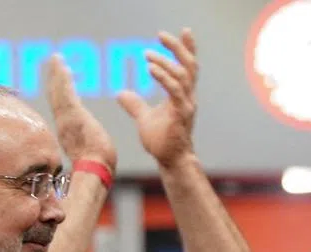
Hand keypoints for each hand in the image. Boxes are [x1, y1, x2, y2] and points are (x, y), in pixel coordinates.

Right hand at [47, 54, 116, 171]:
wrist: (95, 173)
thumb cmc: (97, 170)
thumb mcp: (91, 156)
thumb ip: (88, 150)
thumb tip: (93, 155)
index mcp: (68, 133)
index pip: (62, 109)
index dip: (58, 94)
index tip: (57, 81)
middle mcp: (64, 124)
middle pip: (56, 96)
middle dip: (55, 78)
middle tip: (54, 61)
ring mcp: (67, 119)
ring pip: (59, 92)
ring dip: (58, 74)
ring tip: (57, 58)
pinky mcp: (74, 115)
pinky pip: (66, 92)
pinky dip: (63, 79)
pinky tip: (62, 66)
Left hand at [116, 29, 197, 168]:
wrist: (171, 161)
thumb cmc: (162, 141)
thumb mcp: (144, 118)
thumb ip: (135, 104)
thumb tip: (121, 93)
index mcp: (182, 95)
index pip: (188, 67)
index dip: (187, 48)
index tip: (184, 31)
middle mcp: (188, 97)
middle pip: (189, 66)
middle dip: (177, 48)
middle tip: (161, 35)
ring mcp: (186, 105)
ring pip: (182, 76)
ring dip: (164, 62)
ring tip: (147, 55)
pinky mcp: (180, 115)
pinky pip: (174, 91)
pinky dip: (163, 77)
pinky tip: (150, 68)